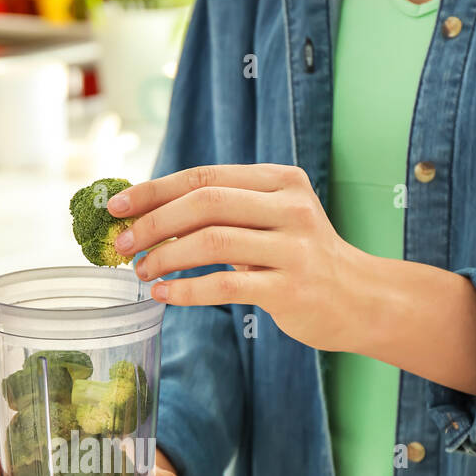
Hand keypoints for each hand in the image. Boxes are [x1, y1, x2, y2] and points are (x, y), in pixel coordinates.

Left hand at [108, 164, 375, 353]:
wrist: (359, 298)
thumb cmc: (300, 259)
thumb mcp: (271, 220)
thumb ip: (225, 212)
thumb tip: (149, 215)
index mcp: (279, 180)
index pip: (204, 177)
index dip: (154, 190)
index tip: (116, 207)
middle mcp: (289, 207)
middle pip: (205, 203)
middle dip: (154, 223)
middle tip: (124, 246)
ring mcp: (293, 248)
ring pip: (212, 243)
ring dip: (166, 257)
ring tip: (141, 272)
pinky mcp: (290, 288)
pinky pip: (225, 286)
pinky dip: (186, 291)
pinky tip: (164, 296)